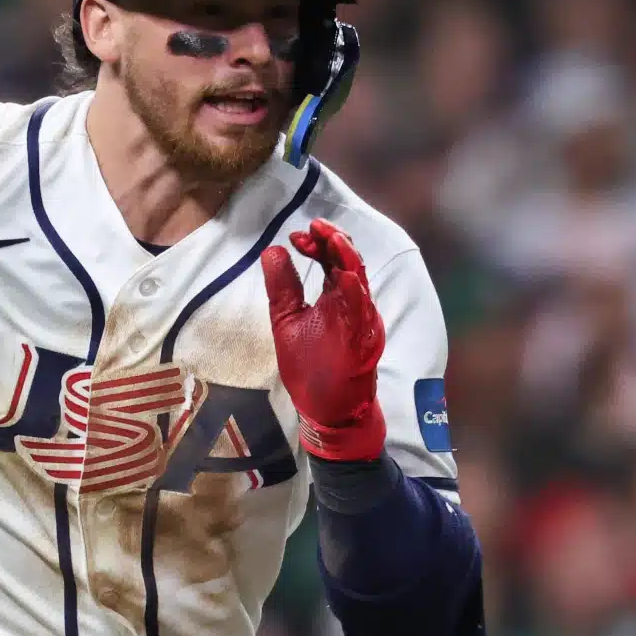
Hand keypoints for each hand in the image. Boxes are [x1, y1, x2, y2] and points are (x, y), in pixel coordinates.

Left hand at [262, 218, 385, 461]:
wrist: (326, 408)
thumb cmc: (311, 366)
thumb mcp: (287, 320)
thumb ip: (283, 288)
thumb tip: (272, 250)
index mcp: (334, 296)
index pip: (330, 258)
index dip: (316, 242)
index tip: (296, 236)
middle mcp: (351, 302)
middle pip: (348, 260)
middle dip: (332, 240)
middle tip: (315, 227)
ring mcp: (360, 319)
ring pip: (359, 281)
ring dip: (347, 259)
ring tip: (332, 239)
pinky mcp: (364, 339)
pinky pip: (362, 313)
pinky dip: (354, 293)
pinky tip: (342, 276)